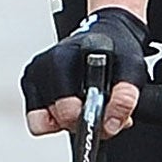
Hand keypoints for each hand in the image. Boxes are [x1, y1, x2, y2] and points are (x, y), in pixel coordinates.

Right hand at [21, 7, 150, 139]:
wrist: (108, 36)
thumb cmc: (119, 53)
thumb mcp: (133, 71)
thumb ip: (125, 98)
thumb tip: (109, 126)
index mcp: (66, 57)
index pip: (67, 106)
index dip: (88, 118)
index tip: (105, 118)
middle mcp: (45, 64)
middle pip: (57, 118)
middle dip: (82, 122)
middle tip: (102, 112)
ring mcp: (34, 74)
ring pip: (43, 123)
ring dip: (69, 122)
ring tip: (88, 106)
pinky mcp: (29, 84)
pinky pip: (37, 121)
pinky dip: (56, 120)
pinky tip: (75, 105)